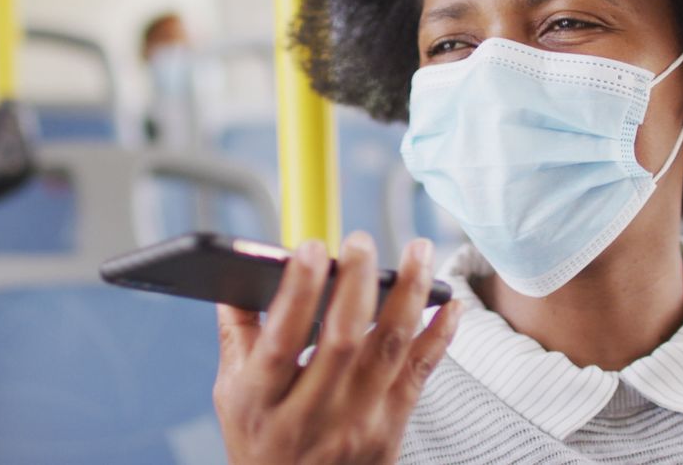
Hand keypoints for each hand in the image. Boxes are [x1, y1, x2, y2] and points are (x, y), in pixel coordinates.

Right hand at [213, 232, 462, 464]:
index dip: (298, 292)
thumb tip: (238, 272)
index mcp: (261, 402)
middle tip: (363, 241)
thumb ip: (239, 334)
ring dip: (410, 294)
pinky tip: (450, 301)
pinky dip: (439, 334)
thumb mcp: (232, 395)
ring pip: (391, 349)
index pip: (281, 342)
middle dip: (358, 283)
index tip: (312, 248)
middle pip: (343, 341)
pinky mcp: (390, 431)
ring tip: (419, 251)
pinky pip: (421, 374)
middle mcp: (310, 417)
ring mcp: (355, 425)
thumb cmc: (261, 441)